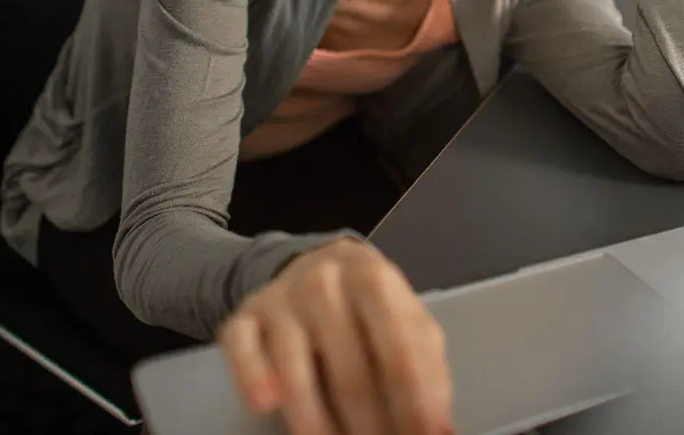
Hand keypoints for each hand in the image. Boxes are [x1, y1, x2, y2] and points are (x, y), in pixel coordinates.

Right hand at [219, 238, 452, 434]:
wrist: (314, 265)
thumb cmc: (370, 308)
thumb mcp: (408, 323)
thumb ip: (427, 372)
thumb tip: (441, 432)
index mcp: (374, 279)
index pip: (400, 353)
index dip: (414, 407)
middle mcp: (323, 283)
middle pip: (350, 374)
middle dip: (371, 427)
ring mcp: (279, 300)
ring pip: (296, 374)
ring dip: (319, 427)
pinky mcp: (242, 318)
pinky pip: (242, 352)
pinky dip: (253, 379)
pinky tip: (267, 405)